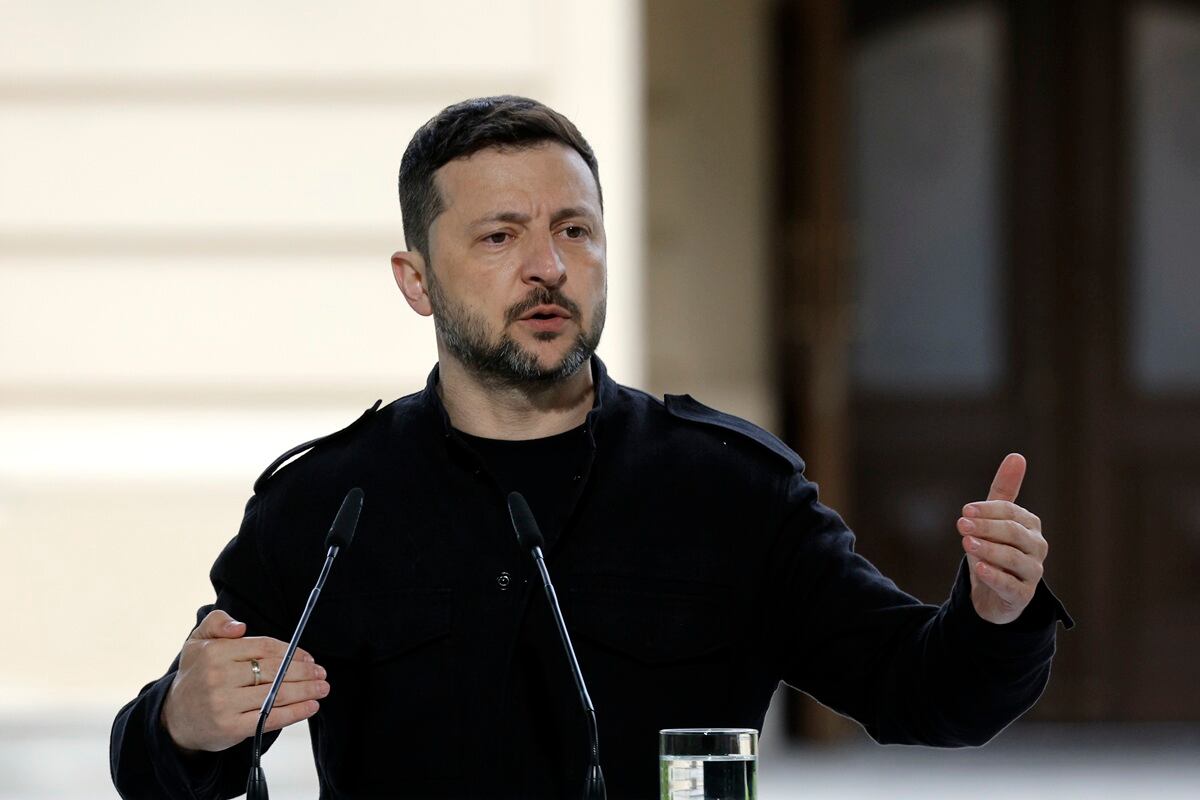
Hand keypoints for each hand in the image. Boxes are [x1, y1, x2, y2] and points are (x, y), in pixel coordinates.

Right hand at [160, 609, 328, 752]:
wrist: (174, 719)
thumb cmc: (196, 676)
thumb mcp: (197, 642)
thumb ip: (217, 623)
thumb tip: (240, 627)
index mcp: (215, 653)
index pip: (264, 648)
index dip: (291, 652)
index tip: (308, 657)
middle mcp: (218, 678)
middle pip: (274, 671)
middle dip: (304, 671)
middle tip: (321, 672)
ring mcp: (224, 704)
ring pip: (275, 694)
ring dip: (306, 690)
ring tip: (322, 687)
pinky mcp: (230, 728)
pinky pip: (269, 718)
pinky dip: (295, 712)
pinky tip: (310, 707)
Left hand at [956, 453, 1049, 623]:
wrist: (993, 593)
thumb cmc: (995, 549)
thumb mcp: (994, 519)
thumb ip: (1004, 490)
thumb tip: (1017, 456)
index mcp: (1030, 526)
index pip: (1011, 513)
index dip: (988, 510)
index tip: (965, 510)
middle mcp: (1036, 548)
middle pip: (1014, 533)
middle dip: (986, 527)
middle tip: (961, 524)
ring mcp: (1032, 573)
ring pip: (1015, 559)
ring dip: (989, 550)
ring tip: (967, 544)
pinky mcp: (1023, 596)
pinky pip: (1011, 586)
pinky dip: (995, 576)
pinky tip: (979, 568)